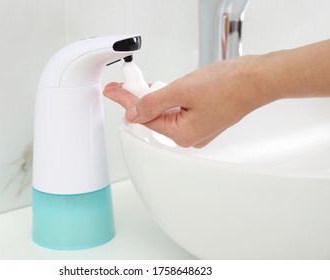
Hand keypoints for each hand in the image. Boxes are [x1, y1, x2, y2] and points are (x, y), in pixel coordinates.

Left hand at [104, 55, 271, 147]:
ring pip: (166, 113)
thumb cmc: (228, 85)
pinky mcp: (204, 119)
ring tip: (141, 84)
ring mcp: (198, 129)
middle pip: (155, 117)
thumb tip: (133, 112)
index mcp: (182, 135)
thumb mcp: (182, 90)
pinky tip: (162, 89)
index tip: (115, 92)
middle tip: (125, 84)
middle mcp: (189, 137)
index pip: (146, 118)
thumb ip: (153, 102)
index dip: (128, 102)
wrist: (256, 79)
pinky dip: (168, 100)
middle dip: (139, 100)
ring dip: (154, 98)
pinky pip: (178, 111)